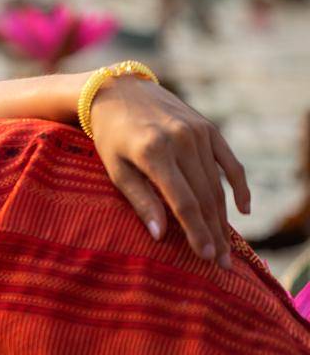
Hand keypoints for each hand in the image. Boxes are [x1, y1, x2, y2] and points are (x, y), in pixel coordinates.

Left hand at [88, 75, 250, 267]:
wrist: (118, 92)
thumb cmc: (110, 136)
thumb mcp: (115, 169)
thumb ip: (140, 200)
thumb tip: (160, 236)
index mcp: (155, 152)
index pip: (183, 201)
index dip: (196, 231)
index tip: (204, 256)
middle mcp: (182, 141)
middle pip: (205, 197)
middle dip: (214, 232)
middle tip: (221, 262)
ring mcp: (198, 133)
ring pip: (217, 184)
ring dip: (224, 217)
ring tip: (227, 246)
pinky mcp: (208, 128)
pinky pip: (230, 162)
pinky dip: (238, 186)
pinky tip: (243, 210)